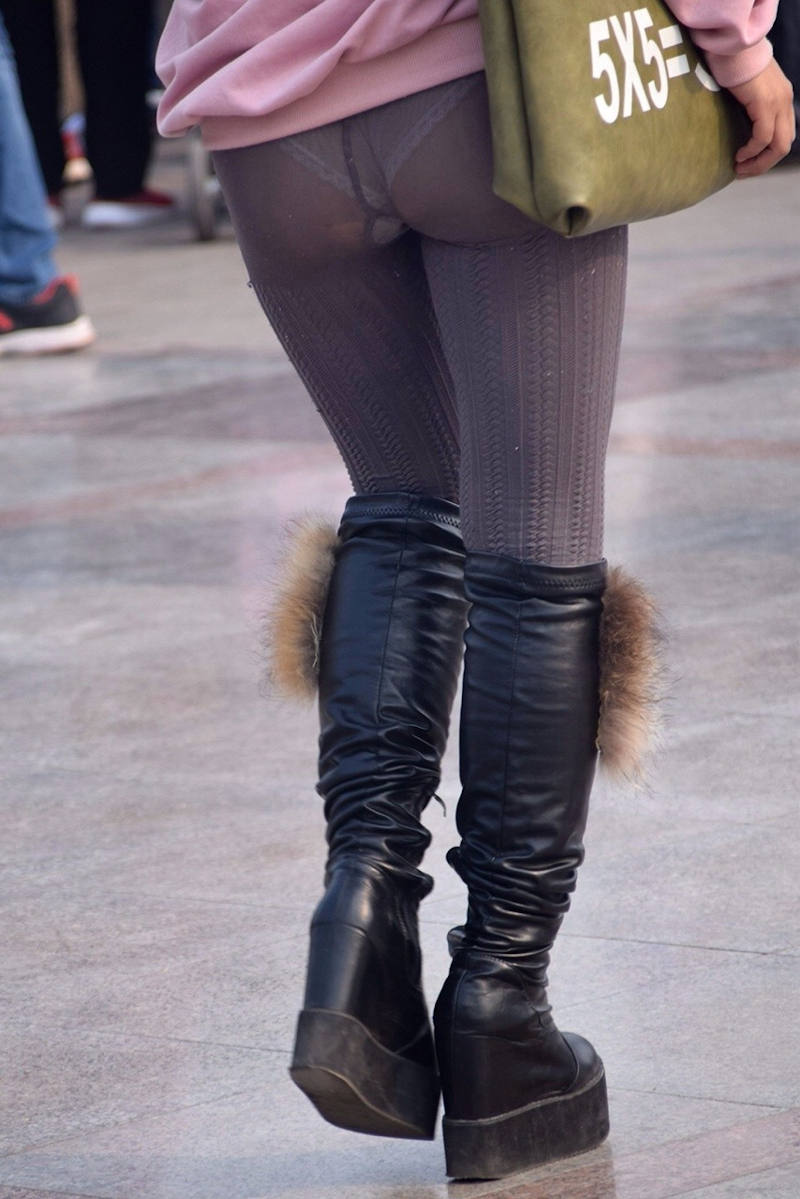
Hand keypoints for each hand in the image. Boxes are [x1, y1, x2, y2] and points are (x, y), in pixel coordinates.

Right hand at [729, 59, 795, 177]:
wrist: (733, 47)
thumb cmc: (732, 67)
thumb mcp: (747, 91)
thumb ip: (750, 107)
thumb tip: (739, 129)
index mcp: (783, 98)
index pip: (784, 135)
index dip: (767, 155)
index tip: (748, 163)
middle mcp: (785, 101)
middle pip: (784, 145)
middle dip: (764, 164)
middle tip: (743, 171)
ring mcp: (778, 102)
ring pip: (777, 145)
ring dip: (759, 162)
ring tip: (740, 167)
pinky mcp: (766, 103)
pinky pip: (762, 137)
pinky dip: (751, 150)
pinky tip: (739, 154)